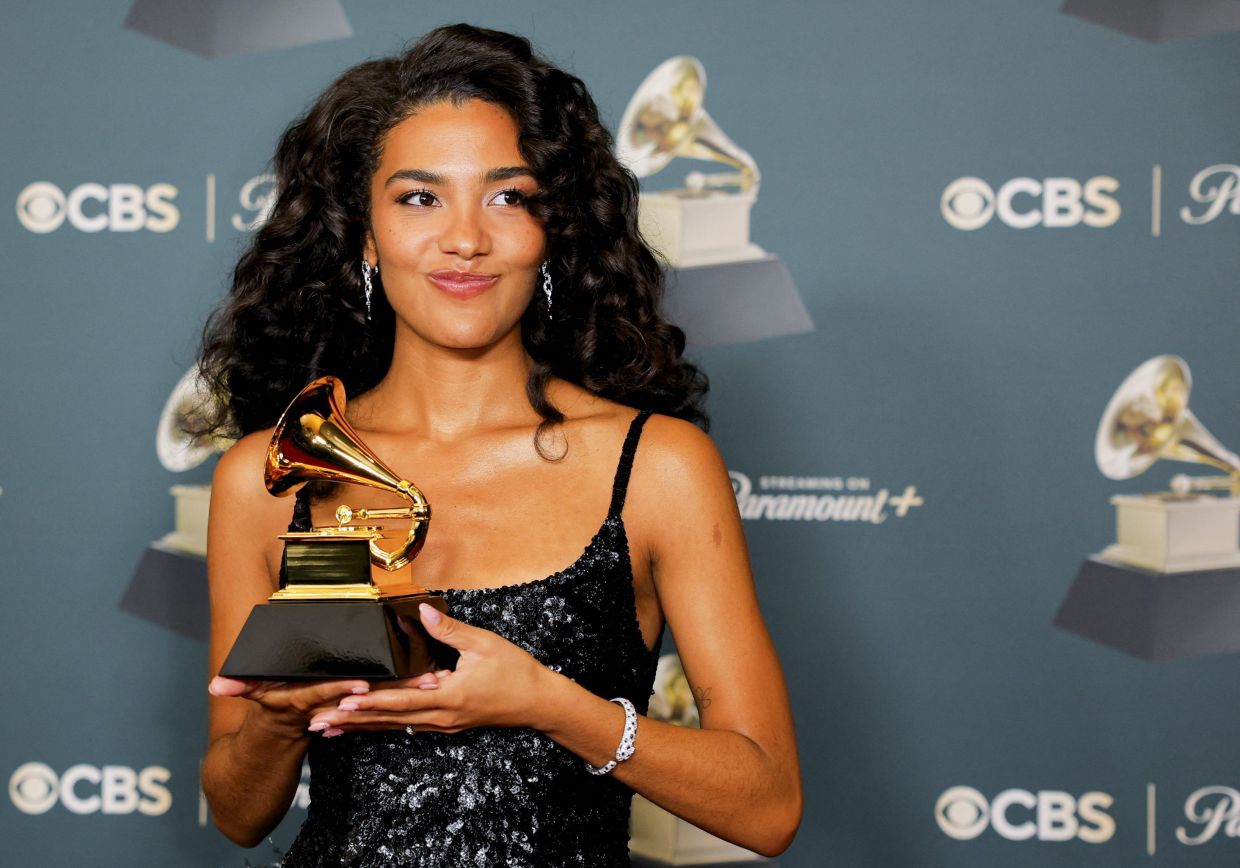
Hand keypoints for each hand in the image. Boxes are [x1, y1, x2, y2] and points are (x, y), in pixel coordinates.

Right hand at [207, 675, 431, 739]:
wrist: (278, 739)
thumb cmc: (270, 707)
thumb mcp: (255, 693)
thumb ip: (240, 686)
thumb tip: (217, 686)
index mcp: (307, 698)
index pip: (326, 692)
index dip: (342, 689)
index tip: (364, 686)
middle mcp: (329, 705)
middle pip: (365, 696)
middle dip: (396, 689)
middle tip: (425, 680)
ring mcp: (346, 710)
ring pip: (381, 702)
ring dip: (409, 693)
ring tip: (435, 680)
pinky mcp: (357, 711)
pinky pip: (385, 705)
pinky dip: (406, 698)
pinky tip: (429, 689)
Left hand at [306, 604, 551, 736]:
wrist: (539, 702)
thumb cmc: (516, 672)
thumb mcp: (485, 645)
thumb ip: (451, 631)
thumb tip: (425, 613)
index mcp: (448, 696)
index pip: (401, 700)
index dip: (370, 702)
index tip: (342, 703)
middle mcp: (441, 716)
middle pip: (389, 719)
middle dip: (351, 720)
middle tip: (316, 722)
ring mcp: (444, 723)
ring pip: (395, 725)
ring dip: (362, 726)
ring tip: (330, 728)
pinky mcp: (448, 723)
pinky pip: (410, 725)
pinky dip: (384, 724)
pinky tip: (368, 725)